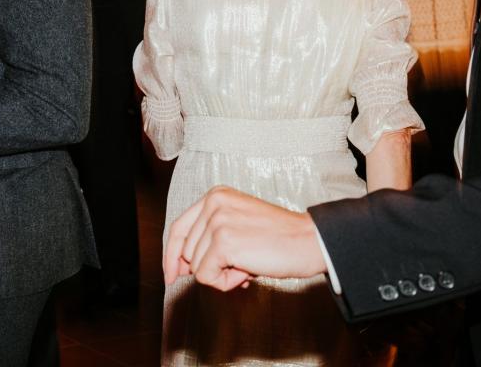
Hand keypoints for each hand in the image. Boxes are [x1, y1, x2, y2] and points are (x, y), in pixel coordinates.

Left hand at [164, 186, 325, 291]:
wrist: (309, 242)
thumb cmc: (278, 238)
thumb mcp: (238, 227)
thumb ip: (210, 240)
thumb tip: (182, 267)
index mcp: (215, 196)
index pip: (178, 228)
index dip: (171, 254)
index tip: (171, 273)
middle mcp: (212, 204)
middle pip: (185, 251)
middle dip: (209, 268)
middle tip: (240, 266)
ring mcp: (217, 222)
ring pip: (195, 266)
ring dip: (221, 275)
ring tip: (247, 265)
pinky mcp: (223, 242)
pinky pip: (206, 276)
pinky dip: (225, 283)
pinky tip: (247, 272)